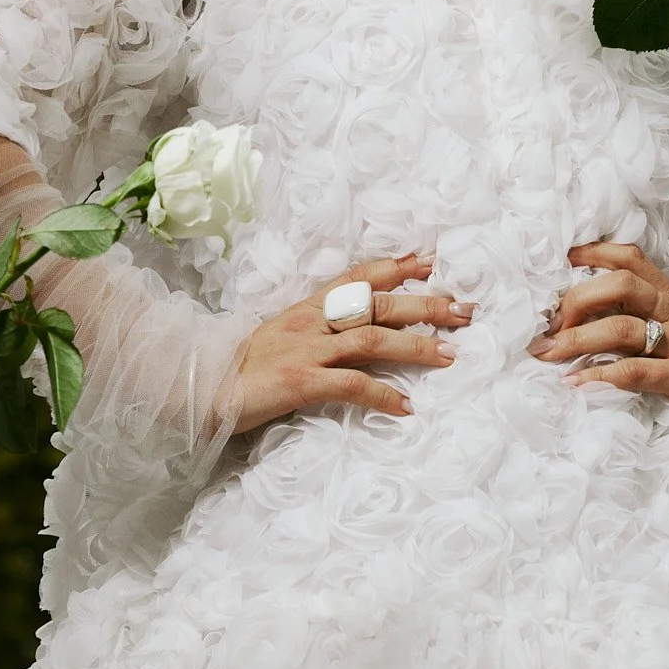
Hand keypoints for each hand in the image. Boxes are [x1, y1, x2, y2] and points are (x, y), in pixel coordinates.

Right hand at [225, 254, 473, 436]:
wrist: (203, 386)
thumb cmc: (243, 367)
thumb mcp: (282, 334)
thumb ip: (316, 327)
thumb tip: (355, 327)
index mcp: (308, 308)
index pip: (358, 277)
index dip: (396, 266)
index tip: (432, 261)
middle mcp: (312, 321)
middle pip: (379, 304)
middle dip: (425, 305)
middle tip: (465, 310)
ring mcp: (307, 349)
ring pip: (372, 339)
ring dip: (415, 346)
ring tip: (449, 355)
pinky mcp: (301, 381)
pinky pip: (350, 384)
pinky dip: (382, 394)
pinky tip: (406, 407)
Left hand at [527, 240, 668, 403]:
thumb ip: (643, 311)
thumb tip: (585, 307)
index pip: (631, 258)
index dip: (593, 252)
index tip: (560, 261)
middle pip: (619, 285)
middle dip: (577, 300)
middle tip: (550, 325)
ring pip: (622, 328)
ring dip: (578, 339)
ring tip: (548, 354)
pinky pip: (636, 372)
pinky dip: (601, 377)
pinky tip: (577, 384)